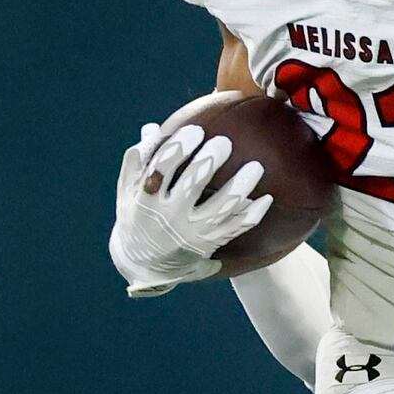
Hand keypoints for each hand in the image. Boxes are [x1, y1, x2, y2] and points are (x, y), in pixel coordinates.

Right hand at [109, 120, 272, 297]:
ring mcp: (191, 232)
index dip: (179, 148)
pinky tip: (266, 198)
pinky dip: (252, 213)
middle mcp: (169, 217)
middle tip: (225, 143)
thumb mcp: (127, 193)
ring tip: (255, 167)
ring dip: (240, 186)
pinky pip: (235, 228)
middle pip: (193, 184)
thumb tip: (152, 128)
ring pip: (221, 208)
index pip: (162, 168)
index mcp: (147, 199)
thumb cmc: (136, 217)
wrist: (144, 265)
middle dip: (210, 161)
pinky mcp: (208, 245)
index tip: (195, 131)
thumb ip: (137, 163)